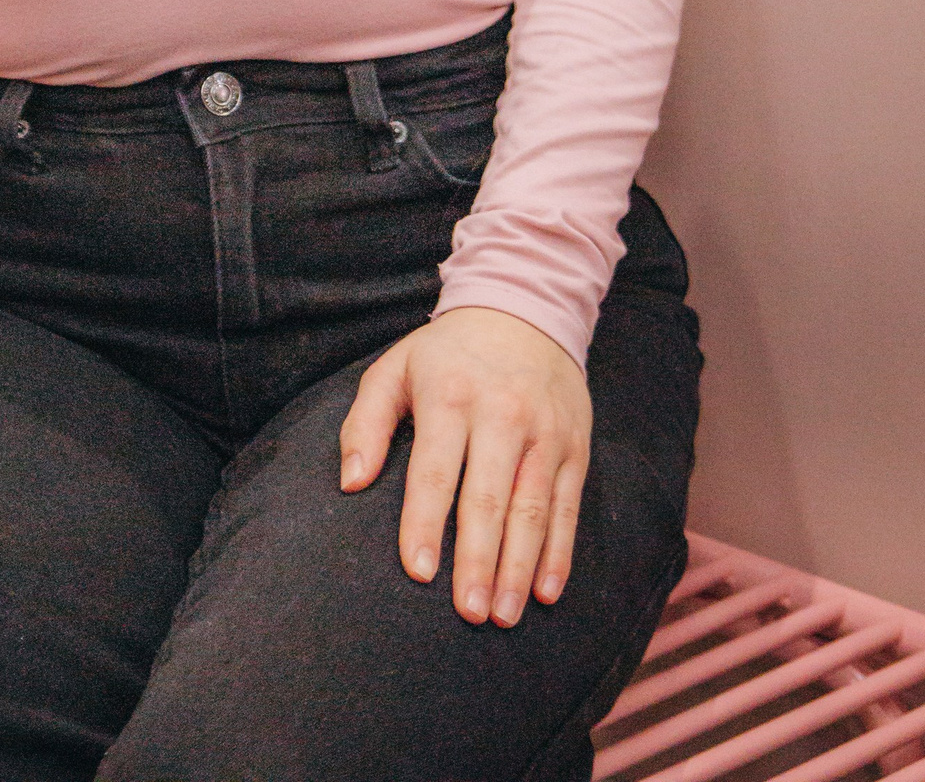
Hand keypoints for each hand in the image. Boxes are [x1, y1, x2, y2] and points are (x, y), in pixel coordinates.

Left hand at [339, 305, 591, 626]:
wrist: (523, 310)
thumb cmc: (446, 355)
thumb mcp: (395, 369)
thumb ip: (366, 423)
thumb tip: (350, 483)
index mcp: (449, 396)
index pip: (436, 470)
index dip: (424, 523)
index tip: (417, 572)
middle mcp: (501, 415)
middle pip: (489, 498)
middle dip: (478, 560)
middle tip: (467, 613)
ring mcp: (543, 433)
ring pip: (532, 509)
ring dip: (518, 567)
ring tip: (502, 615)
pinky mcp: (574, 446)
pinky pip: (568, 507)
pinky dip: (559, 553)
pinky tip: (546, 591)